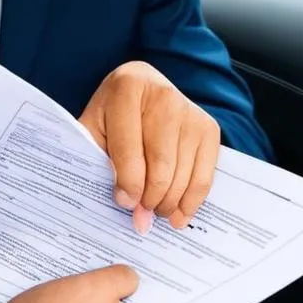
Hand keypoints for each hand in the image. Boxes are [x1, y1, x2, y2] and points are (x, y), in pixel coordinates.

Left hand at [79, 61, 219, 232]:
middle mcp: (163, 96)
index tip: (125, 203)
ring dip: (169, 202)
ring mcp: (190, 112)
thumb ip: (102, 162)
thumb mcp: (94, 128)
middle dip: (150, 198)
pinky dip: (191, 200)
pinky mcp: (208, 127)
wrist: (141, 87)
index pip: (129, 150)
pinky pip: (204, 175)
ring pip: (183, 174)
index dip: (128, 184)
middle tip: (141, 215)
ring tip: (155, 212)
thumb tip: (130, 206)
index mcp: (127, 89)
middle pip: (161, 166)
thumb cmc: (112, 114)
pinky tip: (179, 213)